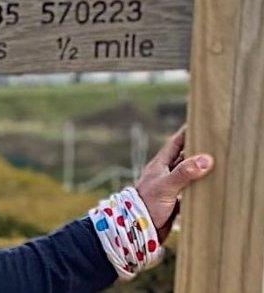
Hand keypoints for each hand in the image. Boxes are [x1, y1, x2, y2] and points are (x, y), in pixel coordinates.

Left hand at [135, 126, 213, 241]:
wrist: (137, 230)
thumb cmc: (146, 204)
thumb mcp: (166, 186)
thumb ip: (184, 172)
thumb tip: (205, 159)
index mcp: (160, 165)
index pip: (175, 144)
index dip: (186, 133)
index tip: (199, 124)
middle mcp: (165, 174)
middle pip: (183, 157)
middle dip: (197, 150)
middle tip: (215, 143)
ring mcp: (170, 188)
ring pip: (188, 174)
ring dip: (200, 169)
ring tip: (217, 163)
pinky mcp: (174, 202)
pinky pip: (190, 190)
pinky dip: (199, 187)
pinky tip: (210, 187)